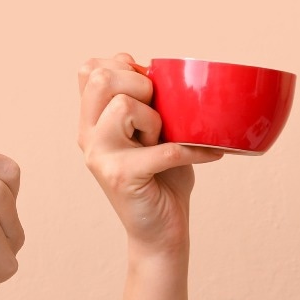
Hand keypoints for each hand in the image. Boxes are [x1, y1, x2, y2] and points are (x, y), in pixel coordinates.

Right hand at [77, 56, 222, 259]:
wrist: (161, 233)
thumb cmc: (162, 179)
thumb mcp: (150, 132)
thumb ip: (143, 102)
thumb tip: (153, 70)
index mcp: (91, 121)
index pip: (88, 70)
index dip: (120, 66)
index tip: (147, 87)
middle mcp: (88, 136)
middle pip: (100, 79)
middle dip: (139, 84)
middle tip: (157, 112)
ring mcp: (101, 156)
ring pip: (124, 107)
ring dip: (156, 119)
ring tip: (165, 139)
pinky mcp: (121, 177)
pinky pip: (164, 149)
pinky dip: (194, 150)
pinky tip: (211, 154)